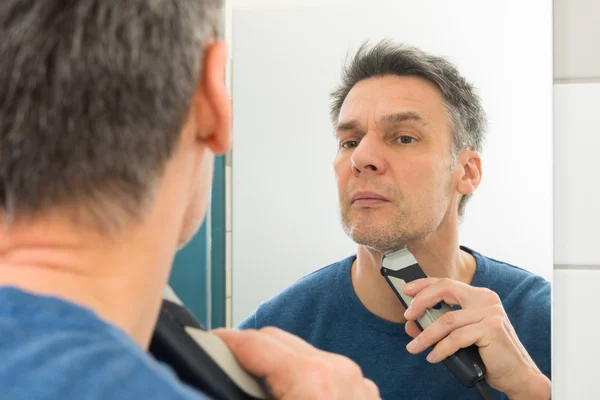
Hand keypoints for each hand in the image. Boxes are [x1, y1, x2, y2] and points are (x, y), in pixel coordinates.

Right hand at [213, 327, 380, 399]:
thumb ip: (245, 392)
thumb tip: (220, 385)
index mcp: (311, 379)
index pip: (256, 342)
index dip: (225, 340)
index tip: (210, 343)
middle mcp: (338, 371)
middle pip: (279, 341)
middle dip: (249, 348)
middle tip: (225, 363)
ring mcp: (355, 382)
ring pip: (303, 355)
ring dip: (276, 363)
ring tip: (255, 382)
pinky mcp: (364, 393)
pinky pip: (326, 371)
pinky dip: (303, 376)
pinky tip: (289, 393)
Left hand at [402, 278, 550, 399]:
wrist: (517, 374)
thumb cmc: (487, 354)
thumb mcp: (460, 335)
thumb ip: (438, 325)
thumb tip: (411, 323)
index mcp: (478, 296)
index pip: (446, 283)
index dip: (423, 284)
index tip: (406, 290)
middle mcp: (485, 299)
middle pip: (445, 289)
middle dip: (421, 301)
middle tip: (407, 316)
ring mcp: (490, 312)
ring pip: (446, 320)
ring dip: (426, 335)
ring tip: (414, 347)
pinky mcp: (491, 328)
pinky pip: (456, 338)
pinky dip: (441, 349)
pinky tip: (433, 357)